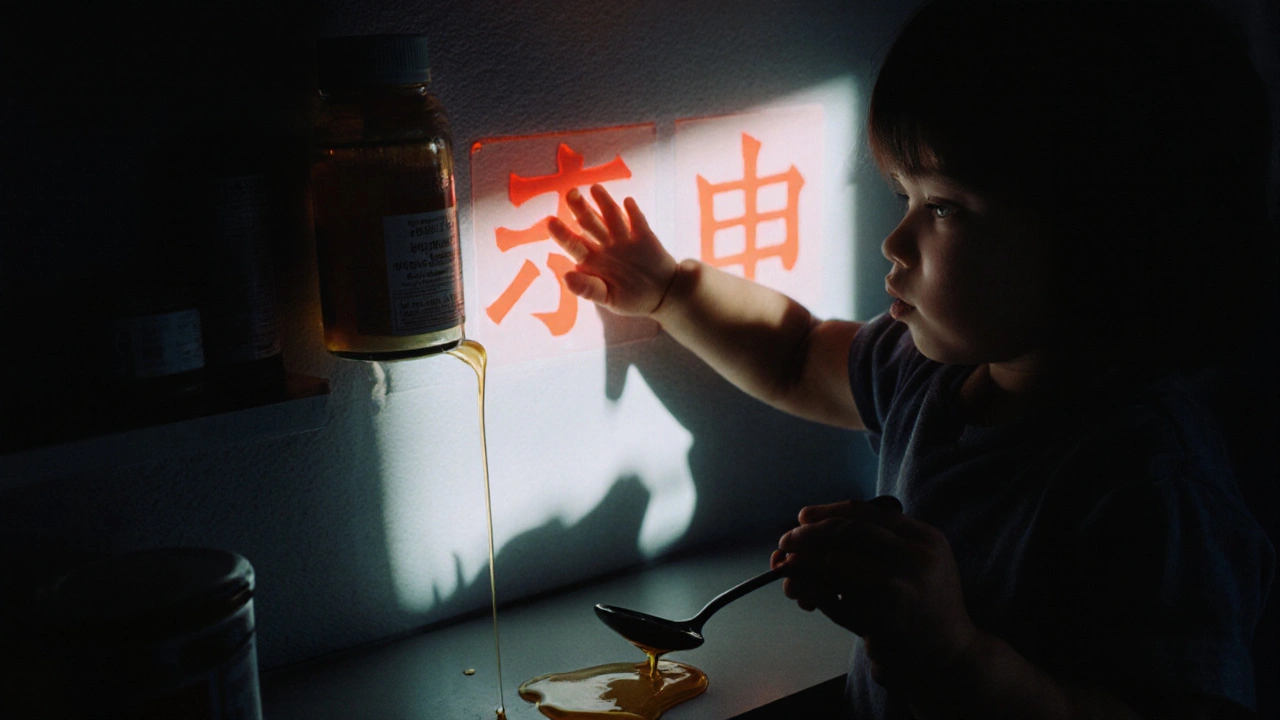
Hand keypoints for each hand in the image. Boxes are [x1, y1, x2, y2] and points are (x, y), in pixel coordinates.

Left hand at [546, 184, 679, 316]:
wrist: (661, 295)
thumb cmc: (629, 298)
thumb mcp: (608, 298)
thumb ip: (588, 289)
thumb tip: (566, 277)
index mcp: (591, 260)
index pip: (573, 244)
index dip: (562, 233)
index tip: (551, 222)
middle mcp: (604, 244)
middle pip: (589, 223)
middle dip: (580, 208)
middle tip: (571, 194)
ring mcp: (624, 238)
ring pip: (611, 216)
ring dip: (604, 202)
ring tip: (595, 188)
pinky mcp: (644, 236)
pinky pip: (638, 222)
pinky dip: (633, 212)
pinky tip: (627, 202)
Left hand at [771, 497, 977, 693]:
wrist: (950, 656)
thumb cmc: (924, 605)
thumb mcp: (918, 562)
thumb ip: (881, 541)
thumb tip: (813, 525)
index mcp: (924, 538)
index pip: (866, 513)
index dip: (827, 512)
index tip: (802, 517)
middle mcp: (914, 558)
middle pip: (847, 533)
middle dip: (808, 535)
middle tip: (785, 542)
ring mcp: (899, 587)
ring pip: (835, 564)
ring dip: (803, 567)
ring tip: (788, 573)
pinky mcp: (883, 618)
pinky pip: (836, 601)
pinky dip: (817, 597)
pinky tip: (810, 599)